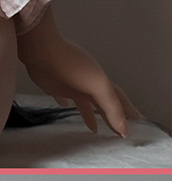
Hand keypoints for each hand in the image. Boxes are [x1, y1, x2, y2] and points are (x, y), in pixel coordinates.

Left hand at [18, 6, 129, 139]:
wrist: (42, 50)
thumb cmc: (71, 66)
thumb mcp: (97, 86)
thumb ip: (111, 106)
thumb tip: (124, 129)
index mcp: (101, 82)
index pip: (119, 99)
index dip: (127, 110)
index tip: (137, 121)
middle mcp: (89, 83)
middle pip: (104, 102)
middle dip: (113, 115)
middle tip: (119, 130)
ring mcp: (72, 84)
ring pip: (86, 102)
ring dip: (91, 114)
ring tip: (94, 129)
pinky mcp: (55, 84)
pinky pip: (63, 97)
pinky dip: (66, 103)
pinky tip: (66, 106)